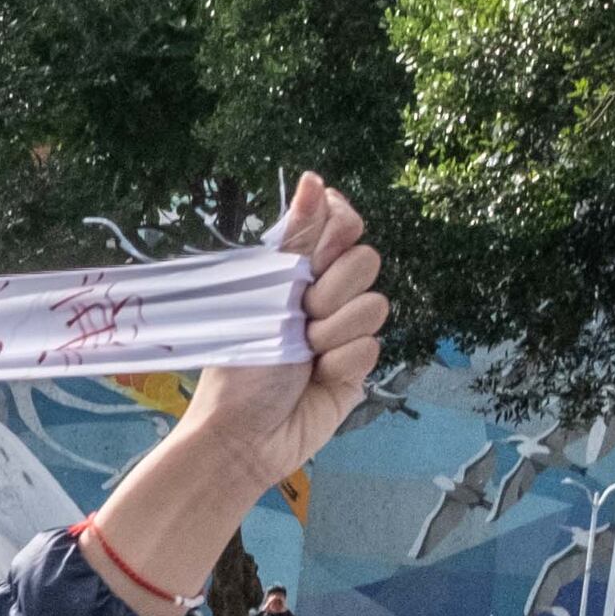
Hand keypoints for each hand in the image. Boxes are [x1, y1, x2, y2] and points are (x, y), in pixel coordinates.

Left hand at [181, 175, 390, 485]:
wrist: (242, 437)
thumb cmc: (240, 367)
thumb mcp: (264, 295)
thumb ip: (296, 240)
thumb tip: (313, 178)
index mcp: (295, 271)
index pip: (340, 223)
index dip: (341, 226)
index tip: (323, 245)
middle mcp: (324, 295)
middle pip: (366, 258)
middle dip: (333, 286)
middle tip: (300, 314)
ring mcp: (344, 331)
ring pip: (374, 304)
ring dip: (334, 331)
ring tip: (304, 355)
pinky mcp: (357, 367)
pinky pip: (371, 347)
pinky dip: (341, 363)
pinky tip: (317, 379)